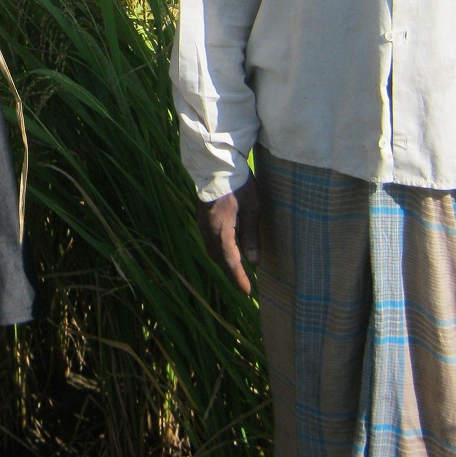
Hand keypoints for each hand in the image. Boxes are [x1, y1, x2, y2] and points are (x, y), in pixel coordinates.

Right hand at [196, 175, 260, 295]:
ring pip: (211, 250)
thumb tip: (254, 262)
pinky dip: (218, 250)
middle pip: (218, 259)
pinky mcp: (201, 215)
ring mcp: (202, 222)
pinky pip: (209, 240)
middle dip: (230, 273)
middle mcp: (207, 230)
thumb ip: (252, 236)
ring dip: (223, 262)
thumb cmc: (238, 185)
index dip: (239, 279)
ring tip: (237, 270)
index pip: (230, 261)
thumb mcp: (252, 210)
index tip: (248, 293)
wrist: (216, 163)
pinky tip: (228, 249)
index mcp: (220, 230)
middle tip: (243, 285)